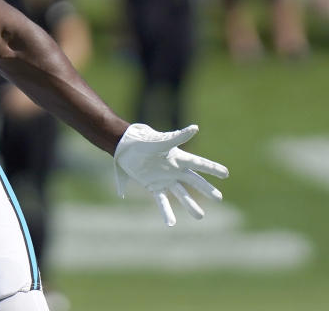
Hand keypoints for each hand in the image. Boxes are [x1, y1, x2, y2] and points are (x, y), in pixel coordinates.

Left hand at [114, 123, 228, 225]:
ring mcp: (165, 179)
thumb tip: (195, 128)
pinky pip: (162, 201)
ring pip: (181, 194)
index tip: (226, 174)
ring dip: (190, 205)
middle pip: (194, 181)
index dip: (212, 168)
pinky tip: (171, 223)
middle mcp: (174, 170)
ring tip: (200, 216)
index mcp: (179, 158)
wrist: (125, 148)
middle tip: (219, 198)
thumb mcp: (162, 141)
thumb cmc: (144, 141)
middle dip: (206, 189)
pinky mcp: (153, 186)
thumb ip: (178, 137)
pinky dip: (166, 212)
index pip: (199, 164)